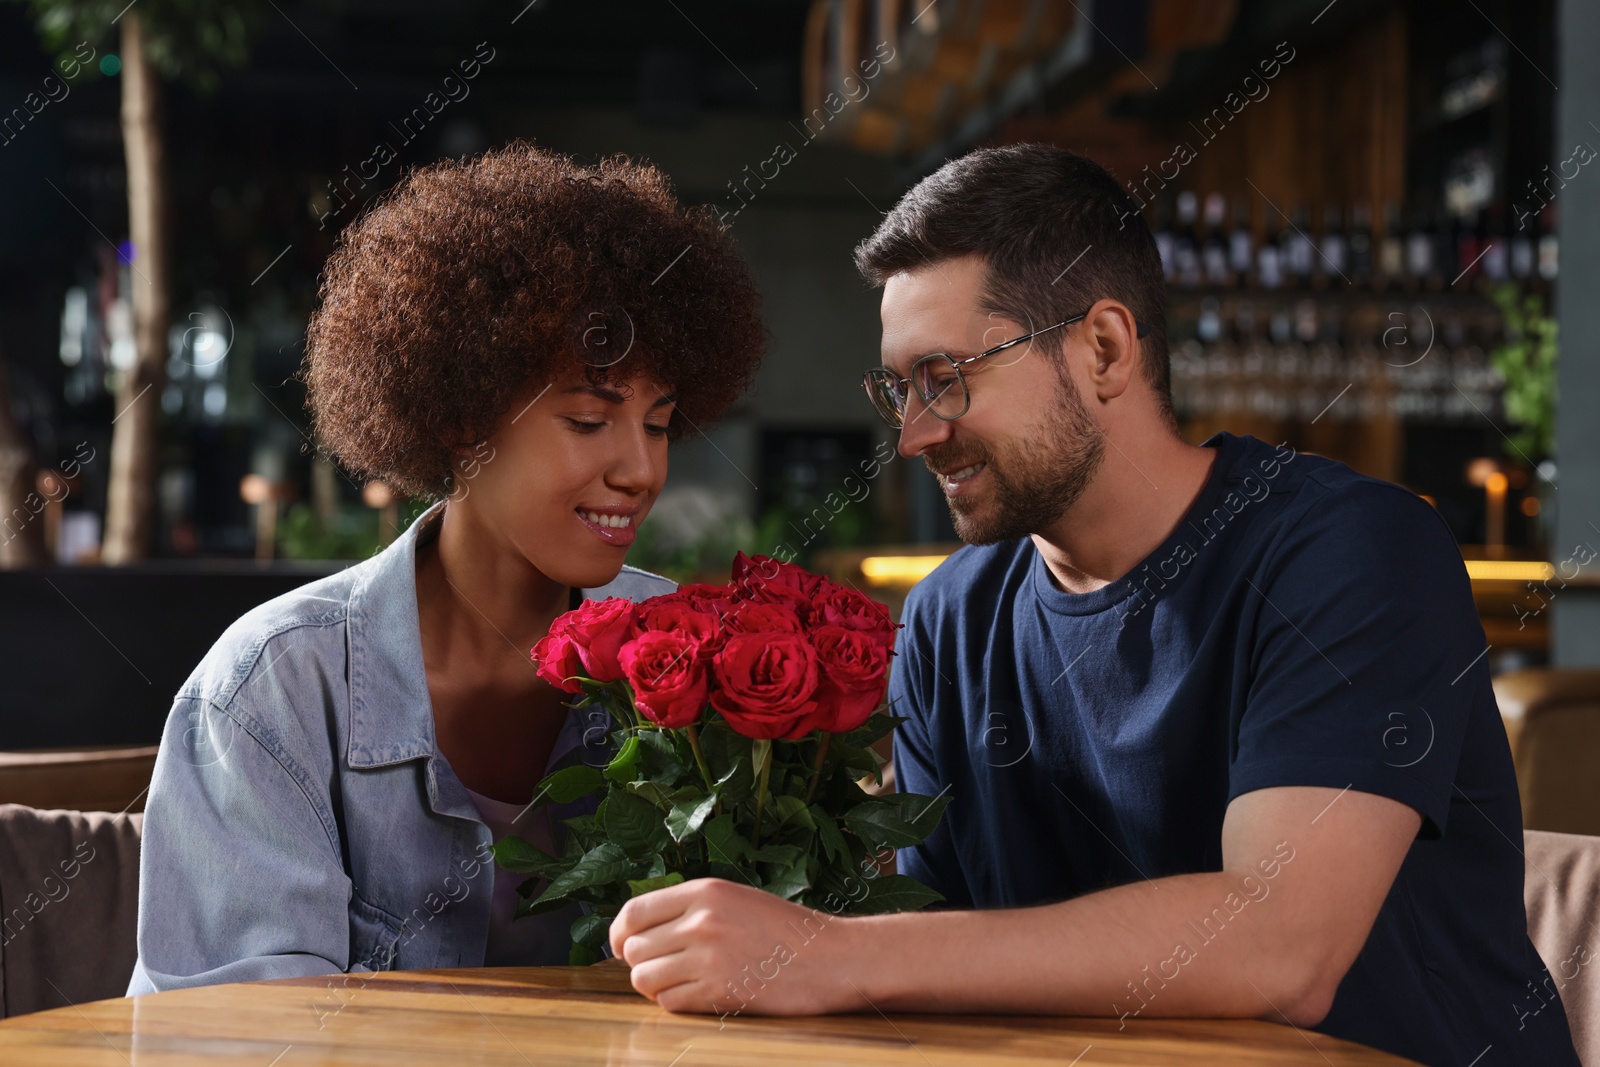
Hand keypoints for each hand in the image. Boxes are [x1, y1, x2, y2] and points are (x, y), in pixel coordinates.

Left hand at [609, 878, 865, 1016]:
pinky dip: (677, 1003)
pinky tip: (700, 995)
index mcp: (704, 891)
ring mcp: (708, 958)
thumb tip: (638, 931)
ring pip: (645, 979)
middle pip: (634, 949)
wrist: (832, 958)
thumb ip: (690, 909)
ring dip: (655, 986)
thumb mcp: (736, 899)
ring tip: (681, 983)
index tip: (621, 947)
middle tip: (663, 968)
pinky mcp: (719, 992)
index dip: (618, 934)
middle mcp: (701, 921)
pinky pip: (670, 1003)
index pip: (633, 912)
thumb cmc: (786, 930)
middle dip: (641, 963)